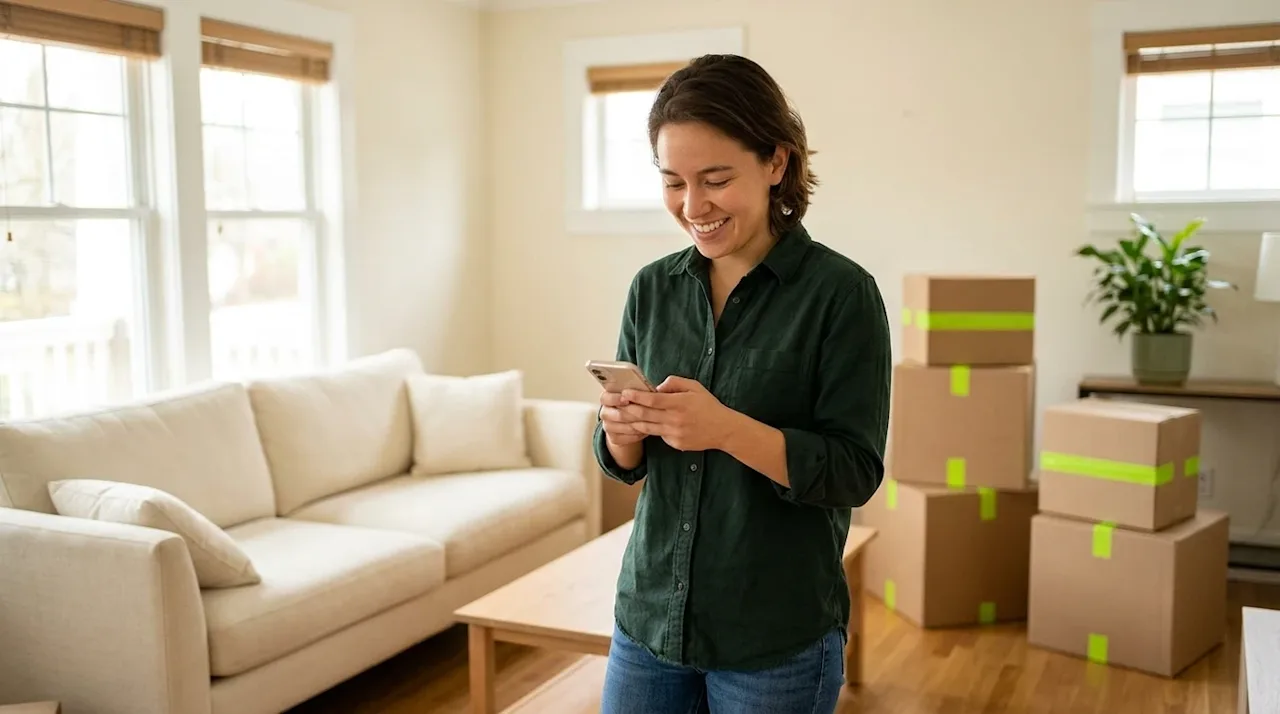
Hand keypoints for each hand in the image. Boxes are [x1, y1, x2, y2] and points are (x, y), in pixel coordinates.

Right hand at [599, 390, 645, 446]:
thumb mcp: (638, 394)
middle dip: (626, 413)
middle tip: (641, 412)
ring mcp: (607, 426)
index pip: (604, 398)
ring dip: (632, 424)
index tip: (627, 399)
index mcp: (607, 398)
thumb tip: (657, 389)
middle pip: (610, 414)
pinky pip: (621, 438)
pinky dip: (633, 435)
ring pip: (617, 427)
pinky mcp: (613, 437)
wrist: (632, 420)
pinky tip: (644, 432)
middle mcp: (605, 412)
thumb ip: (641, 390)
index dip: (614, 398)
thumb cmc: (636, 402)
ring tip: (647, 422)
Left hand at [621, 376, 736, 451]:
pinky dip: (648, 429)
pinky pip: (658, 435)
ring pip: (647, 427)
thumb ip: (674, 383)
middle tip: (617, 404)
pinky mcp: (675, 443)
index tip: (625, 393)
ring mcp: (674, 433)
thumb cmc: (708, 406)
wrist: (723, 430)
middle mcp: (675, 419)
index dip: (636, 396)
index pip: (652, 399)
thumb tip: (657, 386)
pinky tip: (640, 425)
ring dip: (633, 421)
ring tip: (622, 415)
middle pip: (645, 414)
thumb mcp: (694, 387)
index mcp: (679, 403)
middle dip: (628, 409)